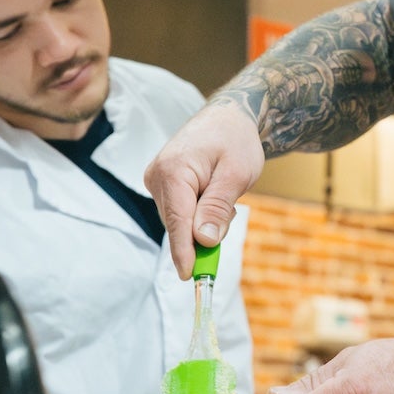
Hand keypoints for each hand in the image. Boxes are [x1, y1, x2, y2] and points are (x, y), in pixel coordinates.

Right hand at [144, 101, 264, 277]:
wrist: (228, 117)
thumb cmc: (236, 141)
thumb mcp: (237, 174)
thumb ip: (217, 208)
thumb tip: (203, 240)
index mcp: (173, 171)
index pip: (177, 221)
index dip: (184, 251)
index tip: (189, 276)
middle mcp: (157, 176)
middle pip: (178, 224)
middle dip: (203, 231)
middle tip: (229, 210)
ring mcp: (156, 180)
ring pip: (179, 220)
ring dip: (202, 220)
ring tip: (222, 192)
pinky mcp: (161, 184)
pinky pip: (179, 211)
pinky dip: (197, 212)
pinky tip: (211, 193)